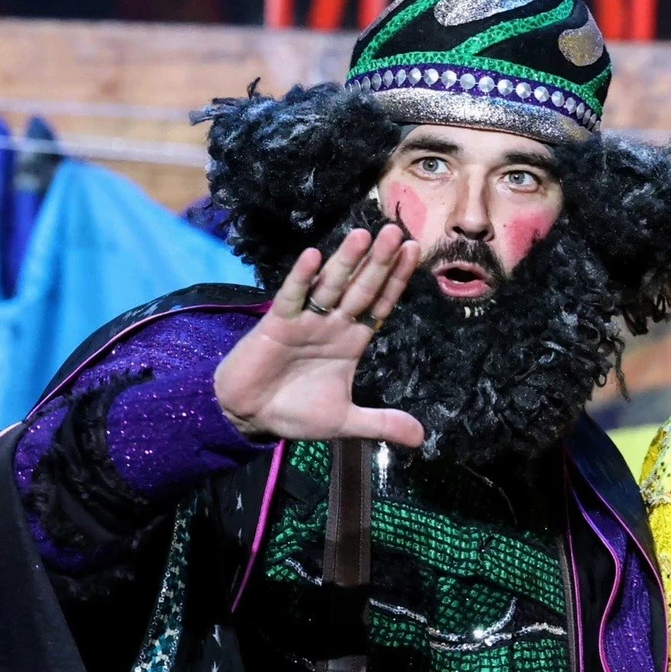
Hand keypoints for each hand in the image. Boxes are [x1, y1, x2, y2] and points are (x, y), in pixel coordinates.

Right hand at [213, 225, 424, 445]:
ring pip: (330, 285)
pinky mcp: (277, 324)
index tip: (414, 252)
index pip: (380, 305)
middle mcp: (332, 324)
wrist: (249, 417)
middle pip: (361, 288)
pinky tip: (313, 256)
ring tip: (364, 234)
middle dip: (379, 262)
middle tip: (396, 232)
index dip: (396, 280)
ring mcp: (305, 320)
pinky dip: (302, 278)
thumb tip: (421, 439)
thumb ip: (381, 423)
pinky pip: (292, 297)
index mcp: (351, 341)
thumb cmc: (295, 412)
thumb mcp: (344, 422)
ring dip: (346, 261)